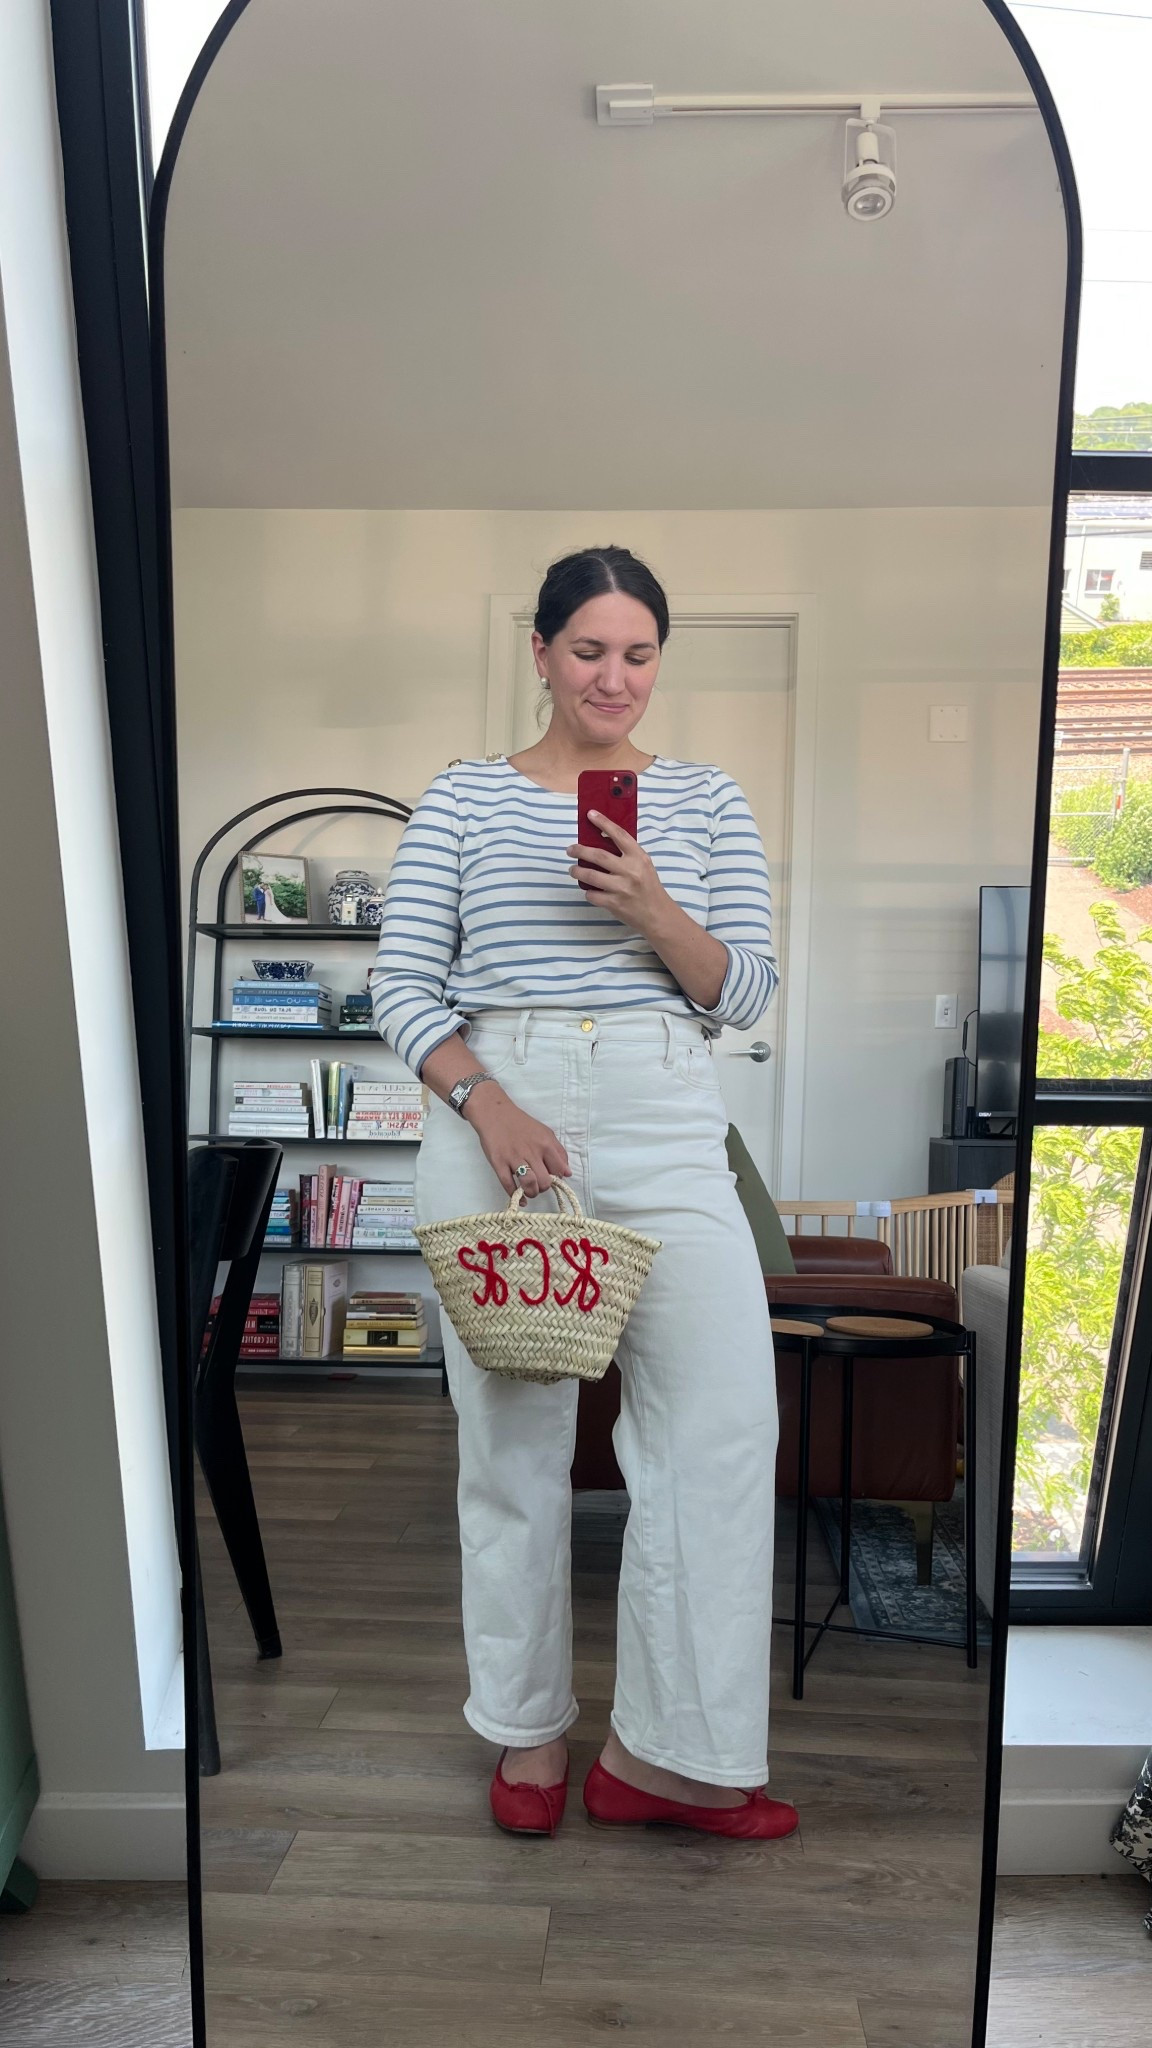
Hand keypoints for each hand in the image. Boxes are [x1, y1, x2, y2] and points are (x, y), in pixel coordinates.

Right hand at [463, 1084, 571, 1197]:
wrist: (495, 1113)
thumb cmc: (521, 1124)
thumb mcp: (545, 1132)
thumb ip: (558, 1151)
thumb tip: (567, 1172)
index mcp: (545, 1144)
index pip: (559, 1170)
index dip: (557, 1178)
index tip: (552, 1179)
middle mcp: (532, 1152)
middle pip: (545, 1181)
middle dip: (543, 1188)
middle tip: (539, 1184)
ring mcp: (514, 1158)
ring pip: (529, 1184)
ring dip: (532, 1192)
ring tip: (530, 1191)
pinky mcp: (499, 1163)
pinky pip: (508, 1185)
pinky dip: (515, 1196)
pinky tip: (519, 1198)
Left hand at [566, 812, 670, 936]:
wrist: (657, 914)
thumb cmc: (649, 887)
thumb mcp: (643, 865)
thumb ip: (627, 853)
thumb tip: (601, 838)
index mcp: (638, 857)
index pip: (619, 835)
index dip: (603, 822)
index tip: (590, 814)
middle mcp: (630, 871)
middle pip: (598, 855)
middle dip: (580, 850)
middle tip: (570, 849)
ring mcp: (621, 888)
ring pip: (591, 876)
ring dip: (577, 871)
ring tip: (573, 869)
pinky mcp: (614, 904)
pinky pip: (592, 895)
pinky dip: (588, 892)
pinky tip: (590, 890)